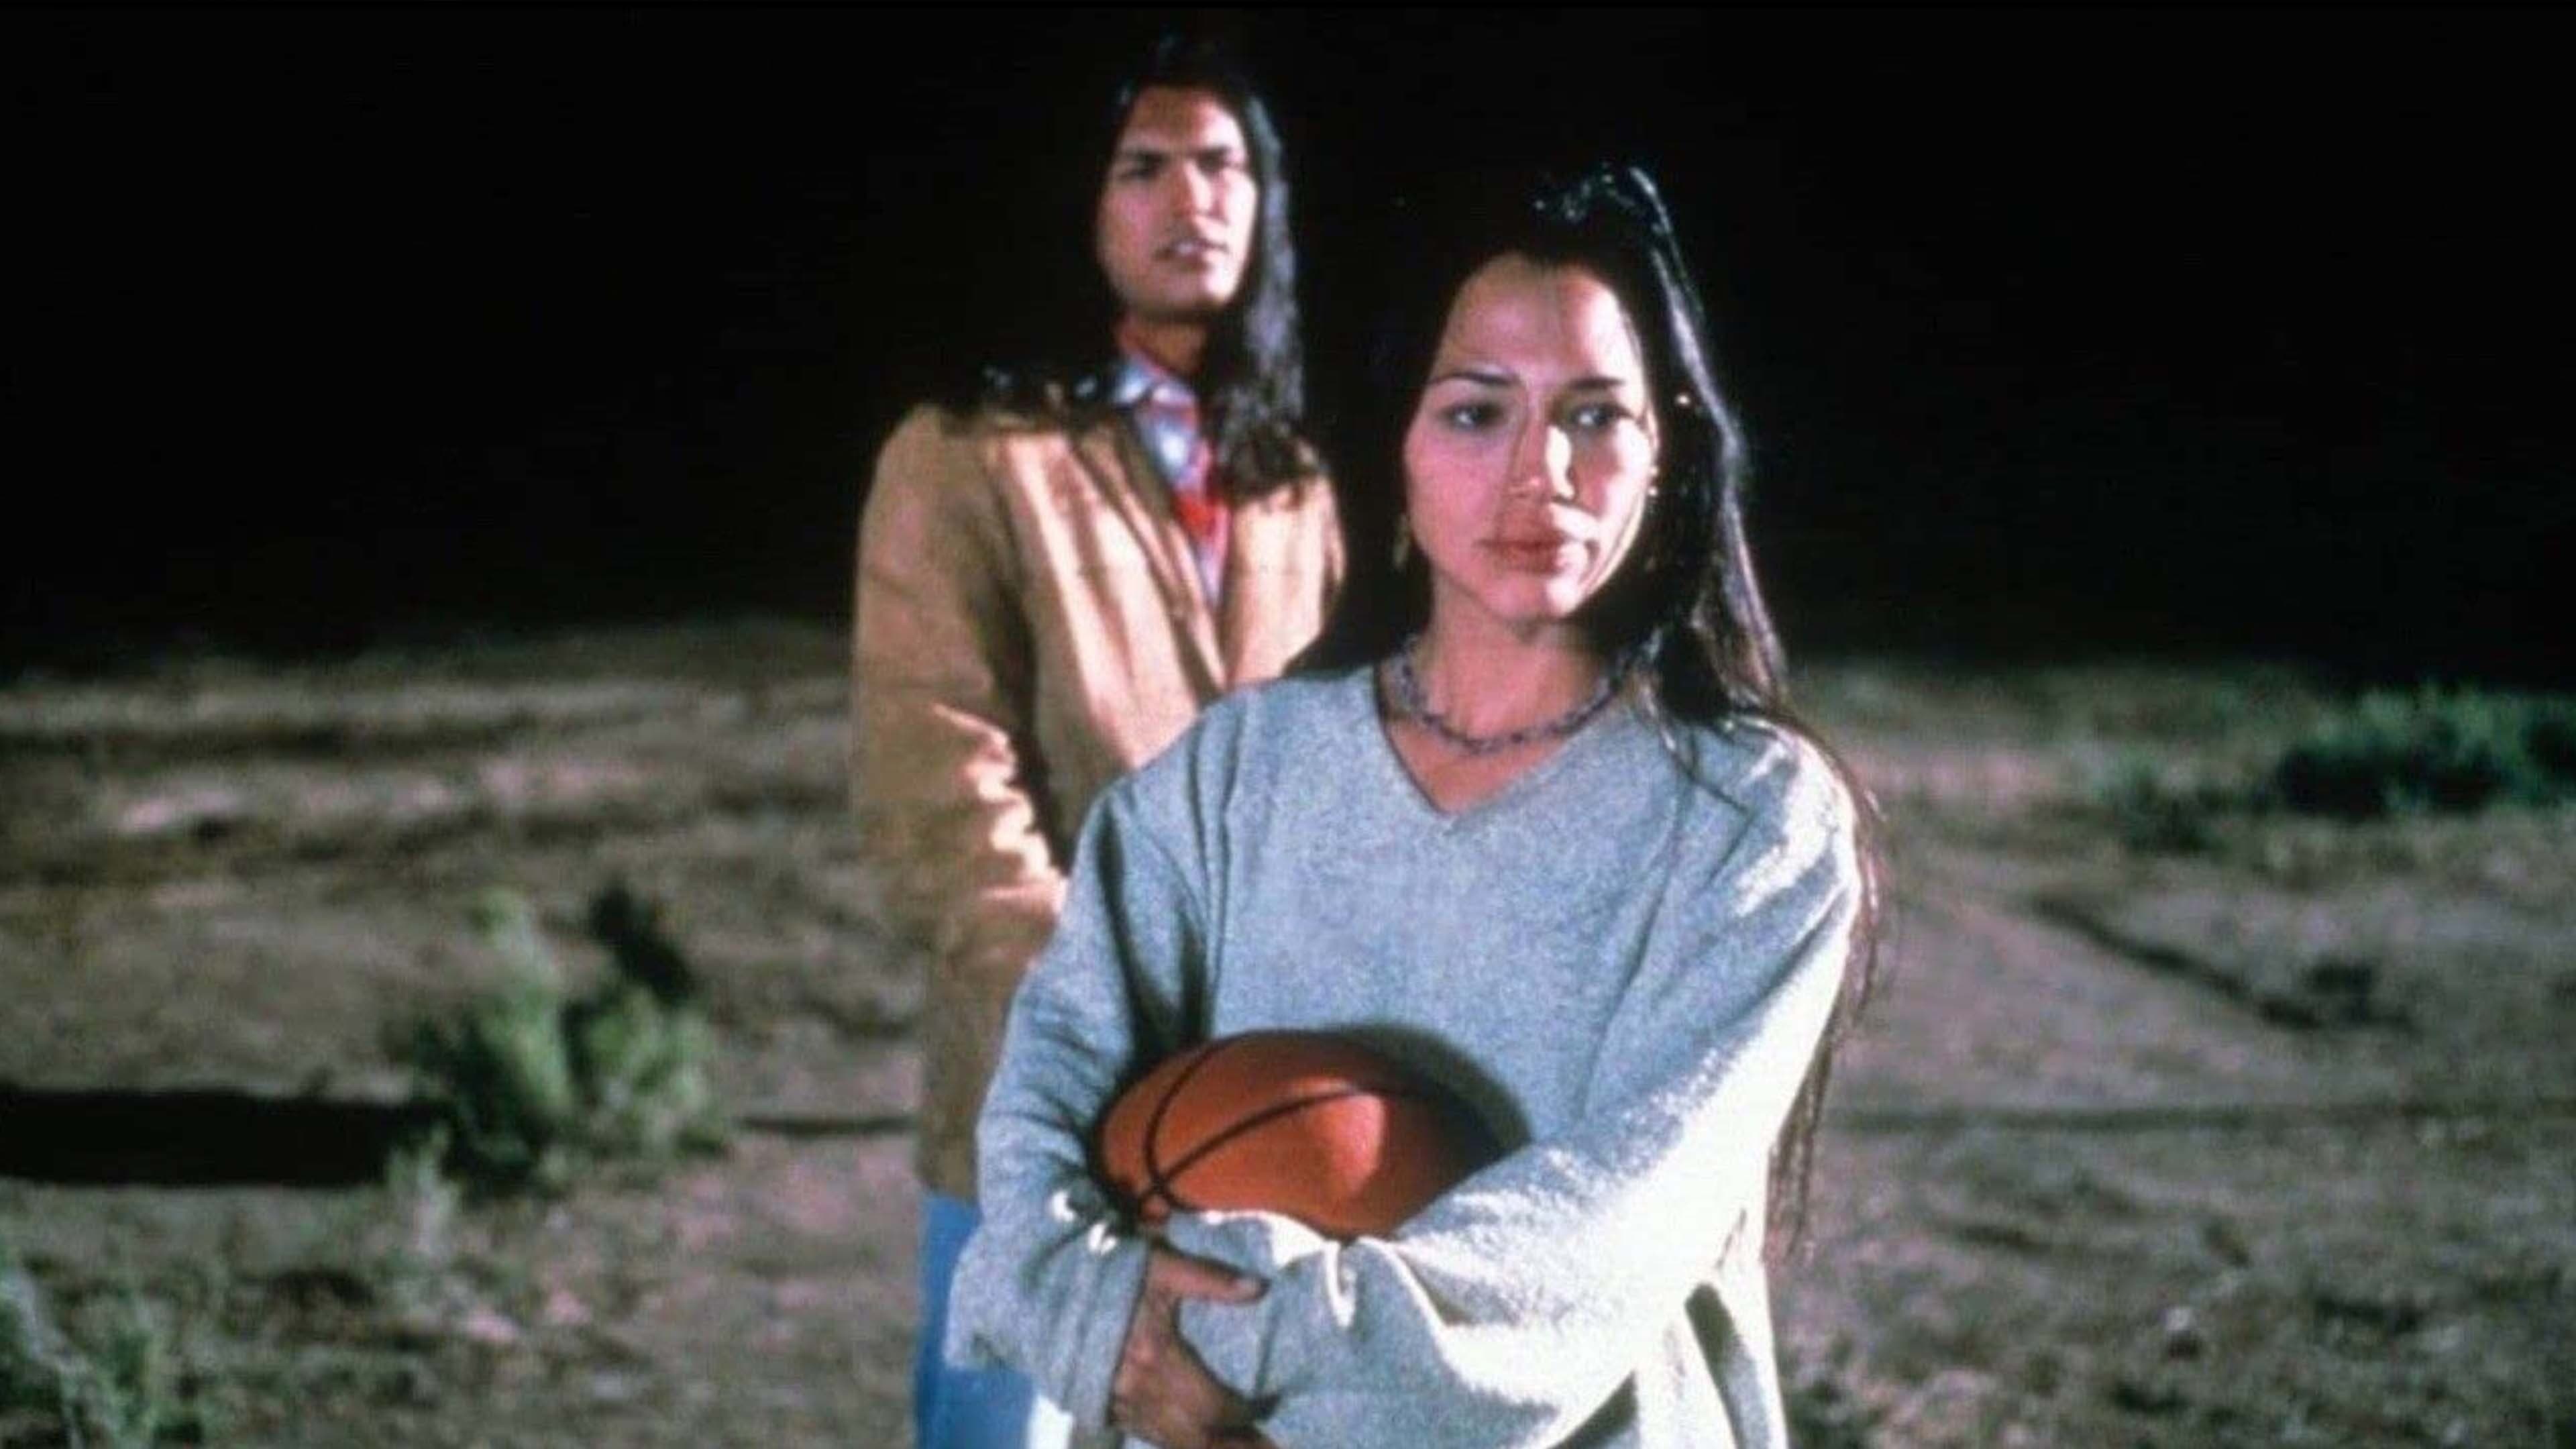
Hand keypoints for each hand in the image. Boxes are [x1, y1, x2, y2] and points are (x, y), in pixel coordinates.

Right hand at [1108, 1243, 1272, 1448]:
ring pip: (1172, 1442)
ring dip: (1208, 1447)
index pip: (1214, 1406)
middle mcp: (1138, 1390)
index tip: (1272, 1408)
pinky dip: (1176, 1442)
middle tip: (1268, 1446)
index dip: (1246, 1414)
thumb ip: (1210, 1278)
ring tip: (1239, 1446)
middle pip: (1197, 1437)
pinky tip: (1195, 1439)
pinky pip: (1147, 1436)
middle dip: (1236, 1444)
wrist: (1050, 1287)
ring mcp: (1119, 1403)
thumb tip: (1259, 1288)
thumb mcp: (1162, 1265)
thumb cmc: (1111, 1272)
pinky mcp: (1104, 1406)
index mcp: (1157, 1357)